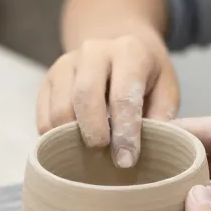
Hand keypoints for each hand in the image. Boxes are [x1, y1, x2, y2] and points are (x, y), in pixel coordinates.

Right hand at [36, 31, 179, 167]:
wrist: (118, 50)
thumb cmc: (146, 77)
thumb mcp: (165, 90)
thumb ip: (162, 117)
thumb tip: (154, 146)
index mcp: (129, 52)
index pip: (123, 96)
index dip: (124, 132)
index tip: (126, 160)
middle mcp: (94, 51)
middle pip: (85, 97)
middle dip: (95, 133)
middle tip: (107, 159)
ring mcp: (67, 63)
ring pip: (60, 109)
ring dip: (73, 138)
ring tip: (91, 152)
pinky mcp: (48, 79)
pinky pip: (44, 117)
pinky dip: (56, 138)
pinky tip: (74, 144)